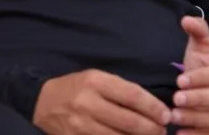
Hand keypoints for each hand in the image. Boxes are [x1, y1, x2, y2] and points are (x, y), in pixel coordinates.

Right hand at [33, 69, 169, 134]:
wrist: (42, 102)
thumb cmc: (78, 88)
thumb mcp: (98, 79)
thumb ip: (123, 90)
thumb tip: (153, 107)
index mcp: (96, 82)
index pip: (133, 96)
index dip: (153, 108)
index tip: (166, 115)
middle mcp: (87, 104)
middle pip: (128, 121)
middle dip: (151, 129)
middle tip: (162, 131)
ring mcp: (79, 125)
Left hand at [172, 16, 208, 133]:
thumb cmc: (207, 69)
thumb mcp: (202, 50)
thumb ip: (198, 33)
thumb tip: (186, 19)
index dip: (203, 77)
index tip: (180, 80)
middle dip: (200, 99)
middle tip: (175, 101)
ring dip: (199, 119)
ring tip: (175, 117)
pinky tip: (183, 134)